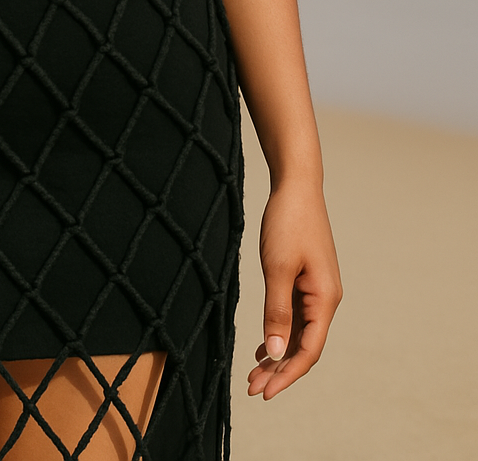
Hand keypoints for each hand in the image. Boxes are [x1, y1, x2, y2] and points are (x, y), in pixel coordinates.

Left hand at [247, 177, 341, 399]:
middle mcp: (325, 298)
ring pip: (298, 332)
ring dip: (278, 353)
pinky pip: (295, 315)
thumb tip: (277, 353)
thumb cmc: (288, 222)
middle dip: (279, 369)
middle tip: (251, 387)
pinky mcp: (306, 279)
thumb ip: (277, 312)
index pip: (309, 350)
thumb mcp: (277, 268)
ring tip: (253, 372)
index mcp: (325, 298)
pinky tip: (264, 346)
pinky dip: (279, 332)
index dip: (288, 375)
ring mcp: (316, 288)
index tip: (265, 392)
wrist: (296, 185)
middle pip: (304, 345)